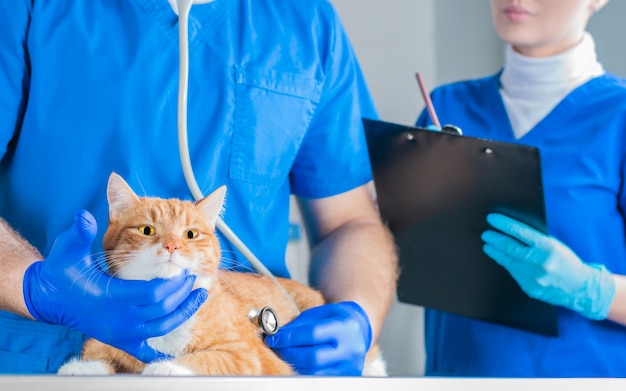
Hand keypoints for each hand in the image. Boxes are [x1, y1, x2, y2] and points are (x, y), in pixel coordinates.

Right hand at [22, 209, 207, 361]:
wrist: (49, 297)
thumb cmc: (62, 270)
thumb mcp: (69, 249)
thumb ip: (80, 233)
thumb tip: (84, 216)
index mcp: (112, 296)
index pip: (153, 293)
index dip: (173, 284)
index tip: (184, 270)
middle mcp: (118, 318)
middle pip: (162, 309)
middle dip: (182, 294)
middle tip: (194, 278)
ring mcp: (119, 332)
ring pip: (161, 328)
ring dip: (183, 313)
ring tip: (199, 296)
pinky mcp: (118, 340)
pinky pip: (145, 349)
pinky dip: (162, 346)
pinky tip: (176, 336)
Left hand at [265, 301, 371, 375]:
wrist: (358, 330)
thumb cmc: (336, 319)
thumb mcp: (321, 312)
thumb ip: (300, 324)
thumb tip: (278, 335)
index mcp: (346, 327)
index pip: (313, 334)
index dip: (290, 337)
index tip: (273, 338)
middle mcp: (351, 349)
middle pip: (313, 358)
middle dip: (288, 353)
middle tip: (275, 348)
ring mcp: (350, 367)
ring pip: (314, 372)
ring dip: (293, 365)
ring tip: (284, 355)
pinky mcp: (346, 377)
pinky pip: (318, 379)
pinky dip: (303, 372)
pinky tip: (296, 363)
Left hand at [481, 213, 614, 319]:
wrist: (579, 287)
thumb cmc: (566, 261)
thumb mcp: (554, 244)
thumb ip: (535, 239)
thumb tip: (512, 231)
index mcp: (547, 247)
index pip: (519, 231)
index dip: (503, 224)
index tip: (491, 218)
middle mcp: (539, 262)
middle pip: (509, 247)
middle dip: (494, 239)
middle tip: (486, 234)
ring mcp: (533, 277)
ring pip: (507, 261)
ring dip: (495, 252)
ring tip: (488, 246)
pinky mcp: (529, 288)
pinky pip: (514, 273)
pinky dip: (507, 264)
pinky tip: (502, 259)